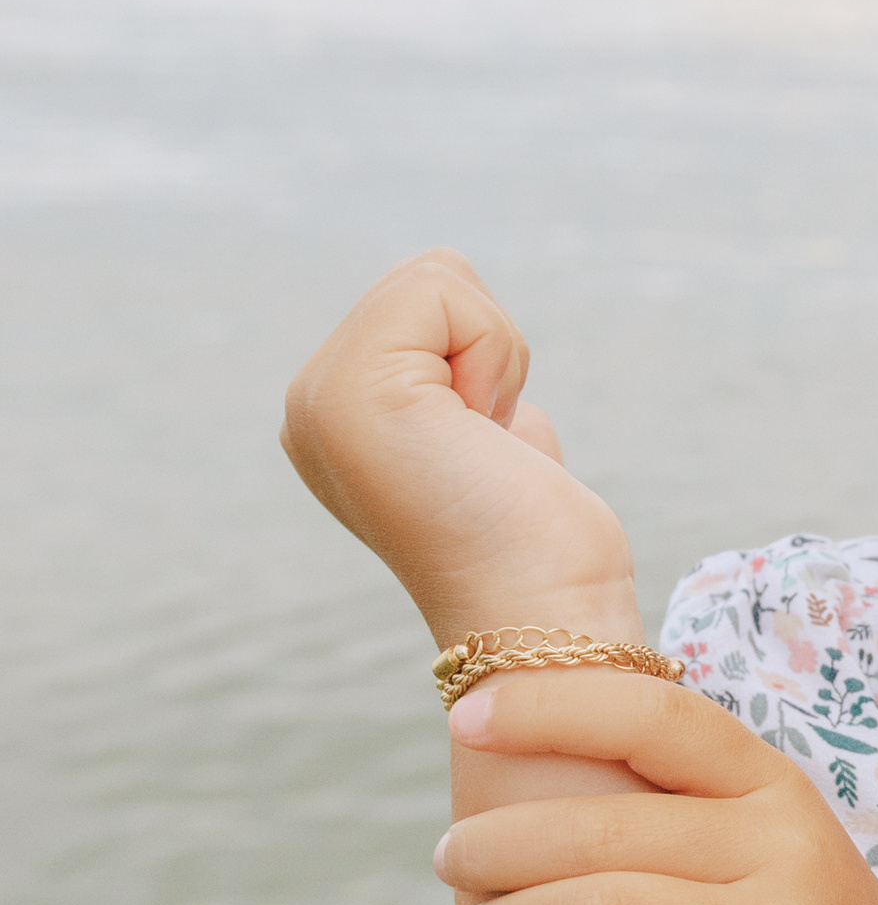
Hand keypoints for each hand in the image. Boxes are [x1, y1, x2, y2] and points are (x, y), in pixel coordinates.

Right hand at [283, 249, 636, 642]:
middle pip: (433, 281)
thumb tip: (479, 365)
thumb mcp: (497, 435)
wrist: (541, 626)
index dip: (487, 359)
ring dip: (496, 357)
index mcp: (338, 414)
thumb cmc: (540, 545)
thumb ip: (469, 386)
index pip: (427, 301)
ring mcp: (319, 397)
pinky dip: (493, 354)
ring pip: (439, 279)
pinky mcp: (350, 393)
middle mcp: (310, 404)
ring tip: (482, 448)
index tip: (484, 449)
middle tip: (485, 450)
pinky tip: (482, 438)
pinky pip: (441, 291)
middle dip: (490, 351)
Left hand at [436, 664, 877, 904]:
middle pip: (604, 829)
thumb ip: (669, 809)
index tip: (464, 719)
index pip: (651, 715)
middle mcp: (787, 842)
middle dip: (501, 845)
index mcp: (770, 784)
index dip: (550, 707)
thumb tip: (515, 775)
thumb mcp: (757, 851)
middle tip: (449, 862)